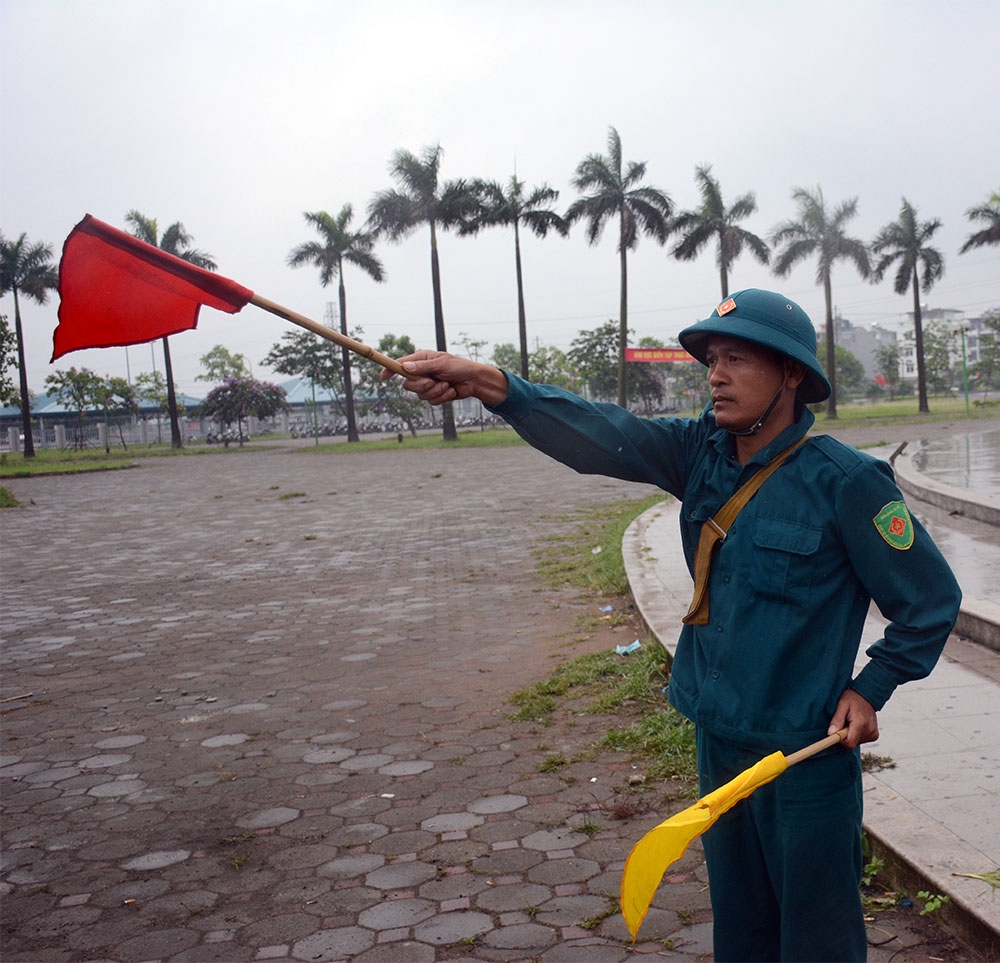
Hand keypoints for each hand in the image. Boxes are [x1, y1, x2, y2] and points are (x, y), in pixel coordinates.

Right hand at [381, 350, 508, 406]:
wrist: (474, 381)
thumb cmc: (460, 367)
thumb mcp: (442, 364)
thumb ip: (423, 367)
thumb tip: (405, 367)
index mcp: (422, 360)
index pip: (401, 365)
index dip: (391, 370)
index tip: (383, 377)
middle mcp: (422, 372)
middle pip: (408, 384)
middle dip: (421, 386)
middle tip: (432, 382)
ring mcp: (428, 384)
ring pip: (420, 395)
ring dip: (435, 392)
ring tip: (447, 385)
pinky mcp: (435, 395)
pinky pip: (431, 401)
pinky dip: (442, 397)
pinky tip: (451, 390)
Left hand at [828, 689, 878, 748]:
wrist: (866, 695)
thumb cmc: (852, 698)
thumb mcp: (841, 705)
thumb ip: (837, 720)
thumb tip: (831, 733)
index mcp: (861, 723)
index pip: (850, 743)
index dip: (840, 740)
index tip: (835, 732)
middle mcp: (869, 730)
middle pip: (852, 743)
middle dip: (845, 735)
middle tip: (844, 722)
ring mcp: (873, 733)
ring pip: (856, 742)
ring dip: (850, 734)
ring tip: (851, 721)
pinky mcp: (875, 735)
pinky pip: (862, 740)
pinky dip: (857, 734)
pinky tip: (857, 724)